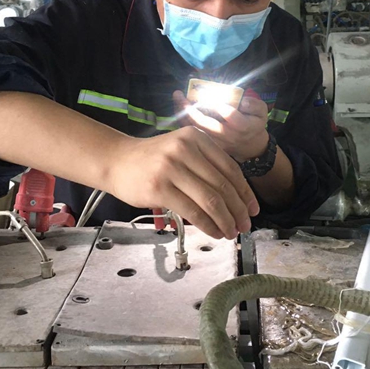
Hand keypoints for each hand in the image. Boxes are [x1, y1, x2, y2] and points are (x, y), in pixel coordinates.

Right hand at [108, 127, 259, 239]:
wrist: (116, 160)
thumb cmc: (153, 158)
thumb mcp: (182, 149)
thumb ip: (206, 164)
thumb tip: (237, 196)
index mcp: (196, 137)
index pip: (230, 167)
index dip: (245, 191)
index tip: (253, 209)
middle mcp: (185, 148)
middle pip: (222, 185)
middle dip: (238, 210)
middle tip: (245, 226)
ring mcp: (171, 167)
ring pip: (210, 200)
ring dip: (225, 220)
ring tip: (231, 232)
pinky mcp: (159, 188)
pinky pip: (192, 210)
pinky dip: (207, 225)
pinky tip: (214, 232)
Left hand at [173, 90, 269, 161]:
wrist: (249, 147)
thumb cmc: (254, 125)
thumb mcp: (262, 112)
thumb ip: (254, 104)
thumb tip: (242, 102)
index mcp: (242, 126)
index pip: (230, 115)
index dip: (219, 105)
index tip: (208, 95)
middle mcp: (227, 135)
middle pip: (205, 123)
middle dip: (190, 108)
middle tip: (180, 94)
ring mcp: (215, 142)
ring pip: (195, 129)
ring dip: (183, 113)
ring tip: (177, 97)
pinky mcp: (207, 146)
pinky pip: (192, 133)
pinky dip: (183, 120)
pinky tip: (179, 108)